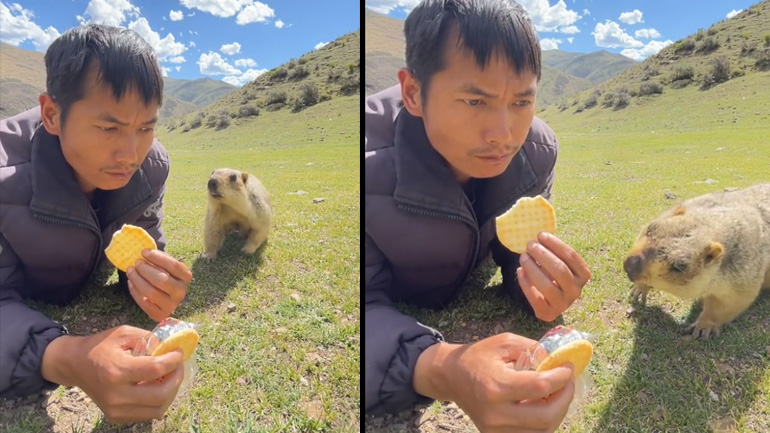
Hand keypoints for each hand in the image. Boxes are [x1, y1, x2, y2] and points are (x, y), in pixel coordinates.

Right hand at [42, 326, 184, 422]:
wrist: (75, 364)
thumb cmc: (100, 346)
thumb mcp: (124, 333)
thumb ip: (149, 338)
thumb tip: (171, 348)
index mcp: (116, 371)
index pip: (155, 369)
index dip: (174, 361)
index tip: (179, 352)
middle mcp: (116, 394)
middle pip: (160, 395)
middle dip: (176, 378)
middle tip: (178, 366)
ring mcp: (115, 409)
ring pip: (158, 409)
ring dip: (171, 392)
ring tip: (170, 376)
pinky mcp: (116, 417)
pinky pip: (148, 414)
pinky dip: (159, 401)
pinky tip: (158, 386)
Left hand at [127, 249, 191, 321]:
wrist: (165, 296)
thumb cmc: (164, 275)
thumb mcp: (166, 266)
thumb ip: (159, 259)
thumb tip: (145, 253)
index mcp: (186, 277)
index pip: (173, 265)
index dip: (157, 258)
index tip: (143, 252)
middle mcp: (181, 292)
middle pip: (162, 280)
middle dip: (145, 270)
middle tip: (136, 263)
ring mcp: (171, 305)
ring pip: (151, 292)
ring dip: (137, 279)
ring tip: (130, 271)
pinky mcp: (160, 314)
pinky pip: (144, 303)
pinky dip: (135, 291)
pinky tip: (131, 282)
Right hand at [414, 333, 574, 432]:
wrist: (450, 376)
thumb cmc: (477, 356)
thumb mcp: (504, 343)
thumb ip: (534, 349)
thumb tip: (558, 362)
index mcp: (495, 386)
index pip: (539, 387)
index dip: (561, 378)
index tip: (568, 367)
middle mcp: (495, 412)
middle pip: (545, 416)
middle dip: (565, 398)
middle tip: (567, 382)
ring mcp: (495, 428)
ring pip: (542, 430)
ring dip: (557, 411)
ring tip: (556, 393)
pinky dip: (544, 421)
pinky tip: (543, 404)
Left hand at [517, 232, 591, 321]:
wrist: (549, 301)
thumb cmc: (552, 275)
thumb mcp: (557, 262)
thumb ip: (552, 251)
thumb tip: (538, 235)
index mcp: (583, 275)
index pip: (571, 256)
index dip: (555, 244)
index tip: (540, 235)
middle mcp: (576, 291)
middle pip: (560, 270)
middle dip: (543, 255)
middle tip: (529, 245)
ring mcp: (563, 304)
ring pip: (547, 286)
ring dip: (533, 268)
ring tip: (523, 256)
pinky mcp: (548, 313)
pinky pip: (535, 298)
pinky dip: (526, 284)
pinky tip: (519, 271)